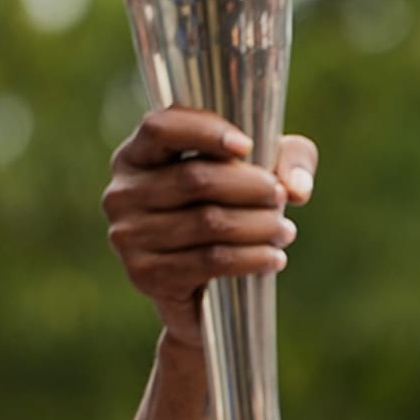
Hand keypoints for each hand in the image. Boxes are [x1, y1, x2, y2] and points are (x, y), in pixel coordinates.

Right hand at [101, 107, 318, 346]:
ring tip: (285, 231)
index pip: (161, 128)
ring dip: (258, 226)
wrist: (202, 291)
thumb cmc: (231, 211)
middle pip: (195, 179)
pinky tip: (274, 259)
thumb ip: (290, 159)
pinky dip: (251, 259)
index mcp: (137, 155)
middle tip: (281, 197)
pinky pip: (210, 261)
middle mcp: (122, 192)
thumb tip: (297, 187)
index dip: (205, 131)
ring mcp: (128, 236)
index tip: (249, 145)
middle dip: (250, 186)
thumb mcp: (262, 172)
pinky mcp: (146, 275)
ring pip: (208, 223)